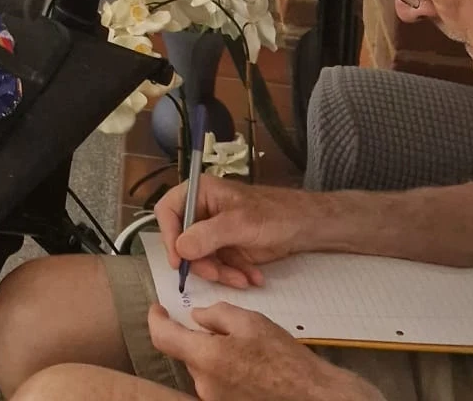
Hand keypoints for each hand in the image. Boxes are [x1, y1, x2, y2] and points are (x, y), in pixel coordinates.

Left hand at [148, 303, 381, 400]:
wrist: (315, 398)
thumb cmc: (285, 359)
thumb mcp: (249, 321)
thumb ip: (215, 315)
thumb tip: (196, 318)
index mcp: (205, 358)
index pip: (162, 337)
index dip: (156, 319)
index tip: (158, 308)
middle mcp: (204, 385)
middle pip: (187, 354)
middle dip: (198, 339)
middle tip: (223, 329)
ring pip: (204, 370)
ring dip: (215, 357)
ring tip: (247, 352)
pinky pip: (218, 386)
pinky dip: (227, 373)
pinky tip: (252, 369)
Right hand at [156, 178, 317, 288]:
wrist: (304, 227)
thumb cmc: (272, 214)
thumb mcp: (239, 223)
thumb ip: (207, 235)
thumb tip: (180, 249)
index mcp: (199, 193)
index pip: (168, 212)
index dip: (168, 236)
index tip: (178, 261)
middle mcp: (201, 211)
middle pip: (183, 240)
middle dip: (201, 261)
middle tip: (216, 275)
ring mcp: (214, 231)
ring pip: (202, 258)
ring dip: (221, 272)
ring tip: (244, 280)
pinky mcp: (227, 248)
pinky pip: (220, 266)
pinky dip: (234, 274)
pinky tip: (252, 278)